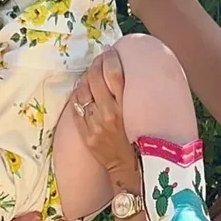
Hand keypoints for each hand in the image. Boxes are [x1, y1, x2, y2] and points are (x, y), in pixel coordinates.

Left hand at [71, 49, 135, 177]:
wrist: (132, 170)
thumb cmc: (143, 140)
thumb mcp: (144, 116)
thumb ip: (136, 96)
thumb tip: (129, 72)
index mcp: (127, 108)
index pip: (114, 74)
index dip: (110, 58)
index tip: (110, 51)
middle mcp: (109, 114)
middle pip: (95, 78)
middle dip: (96, 63)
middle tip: (99, 58)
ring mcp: (95, 125)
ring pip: (83, 91)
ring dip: (85, 77)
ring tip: (90, 72)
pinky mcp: (86, 134)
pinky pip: (76, 108)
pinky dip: (78, 95)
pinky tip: (82, 89)